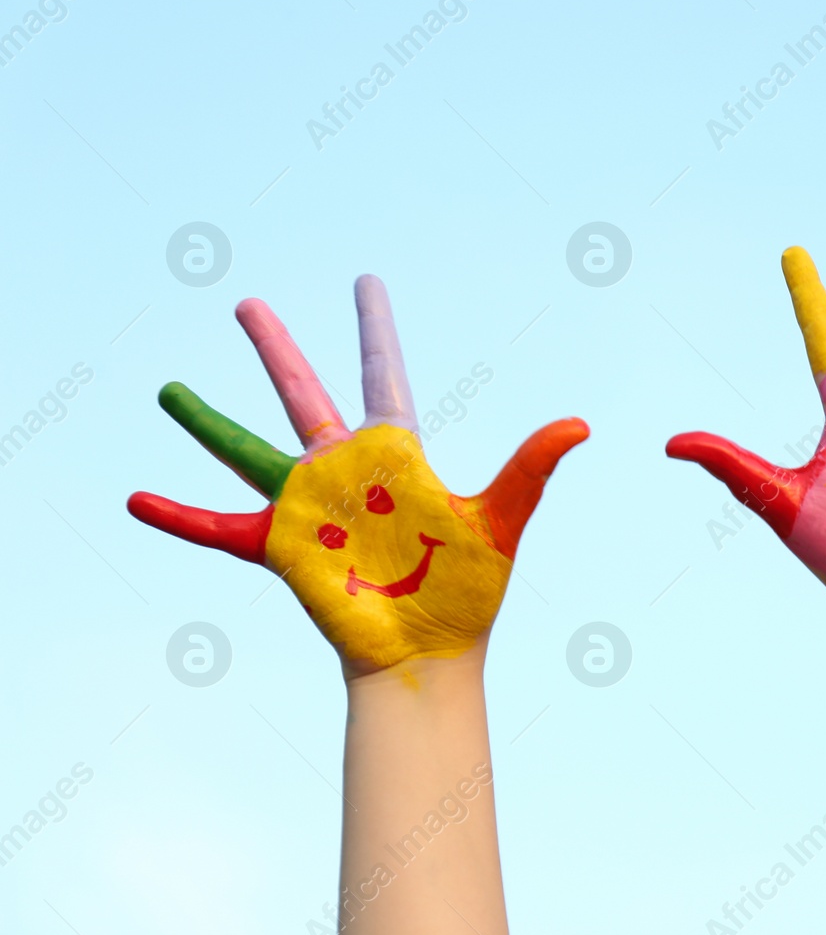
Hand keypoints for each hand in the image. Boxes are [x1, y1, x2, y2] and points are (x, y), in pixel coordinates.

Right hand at [127, 275, 586, 674]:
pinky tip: (136, 498)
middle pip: (303, 392)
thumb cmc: (468, 591)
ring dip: (207, 422)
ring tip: (167, 389)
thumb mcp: (501, 520)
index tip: (367, 284)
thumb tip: (579, 425)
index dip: (375, 330)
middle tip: (247, 303)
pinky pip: (220, 528)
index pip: (384, 374)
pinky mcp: (284, 546)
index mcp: (396, 454)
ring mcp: (309, 505)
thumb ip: (530, 468)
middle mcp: (345, 469)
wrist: (430, 651)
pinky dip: (180, 516)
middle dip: (278, 347)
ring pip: (248, 449)